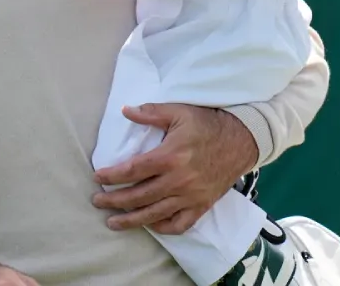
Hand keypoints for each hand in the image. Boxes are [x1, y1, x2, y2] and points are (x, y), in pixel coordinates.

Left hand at [92, 104, 255, 234]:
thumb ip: (151, 113)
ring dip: (131, 220)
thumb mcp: (179, 112)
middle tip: (97, 201)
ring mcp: (191, 196)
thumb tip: (125, 111)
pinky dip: (162, 227)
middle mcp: (179, 180)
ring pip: (155, 214)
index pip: (133, 170)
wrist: (241, 141)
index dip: (112, 175)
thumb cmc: (207, 124)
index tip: (97, 177)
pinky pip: (179, 224)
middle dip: (114, 200)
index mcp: (170, 156)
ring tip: (112, 222)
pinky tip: (149, 225)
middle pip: (139, 196)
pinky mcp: (202, 206)